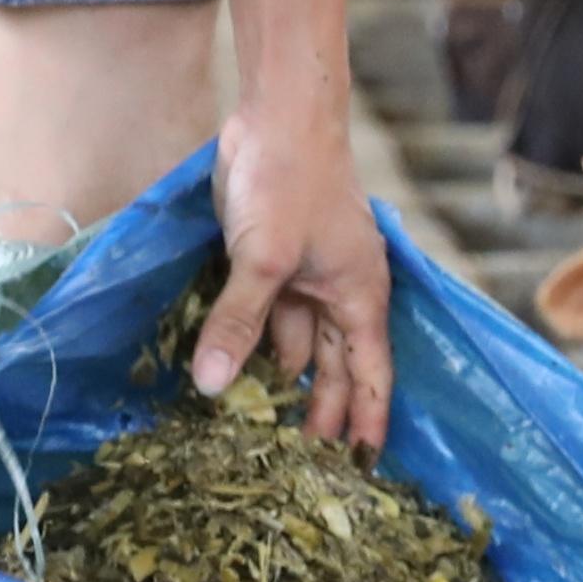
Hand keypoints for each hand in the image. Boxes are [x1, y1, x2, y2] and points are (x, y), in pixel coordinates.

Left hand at [200, 97, 392, 449]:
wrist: (280, 116)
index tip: (363, 465)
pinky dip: (255, 345)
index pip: (371, 374)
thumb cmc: (290, 184)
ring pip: (299, 344)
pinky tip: (235, 371)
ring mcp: (306, 277)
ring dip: (285, 382)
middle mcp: (339, 292)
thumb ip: (238, 323)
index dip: (368, 420)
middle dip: (324, 412)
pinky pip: (268, 317)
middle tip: (303, 465)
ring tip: (266, 430)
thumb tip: (211, 386)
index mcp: (359, 295)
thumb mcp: (263, 259)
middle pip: (336, 366)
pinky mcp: (273, 262)